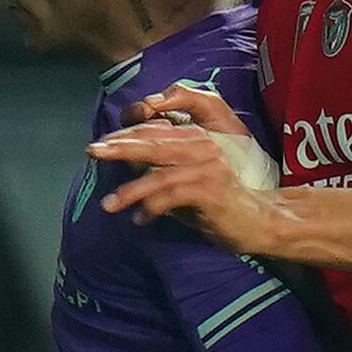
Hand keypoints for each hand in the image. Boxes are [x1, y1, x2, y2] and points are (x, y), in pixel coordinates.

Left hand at [90, 83, 283, 252]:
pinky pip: (172, 196)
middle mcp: (201, 146)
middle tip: (92, 152)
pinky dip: (151, 208)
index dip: (123, 135)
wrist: (259, 221)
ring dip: (130, 190)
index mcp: (195, 137)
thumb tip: (125, 168)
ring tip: (107, 205)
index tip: (98, 146)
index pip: (153, 131)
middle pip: (152, 142)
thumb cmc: (217, 202)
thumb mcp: (185, 181)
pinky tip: (138, 221)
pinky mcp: (211, 190)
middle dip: (119, 147)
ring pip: (159, 172)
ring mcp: (207, 167)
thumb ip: (160, 170)